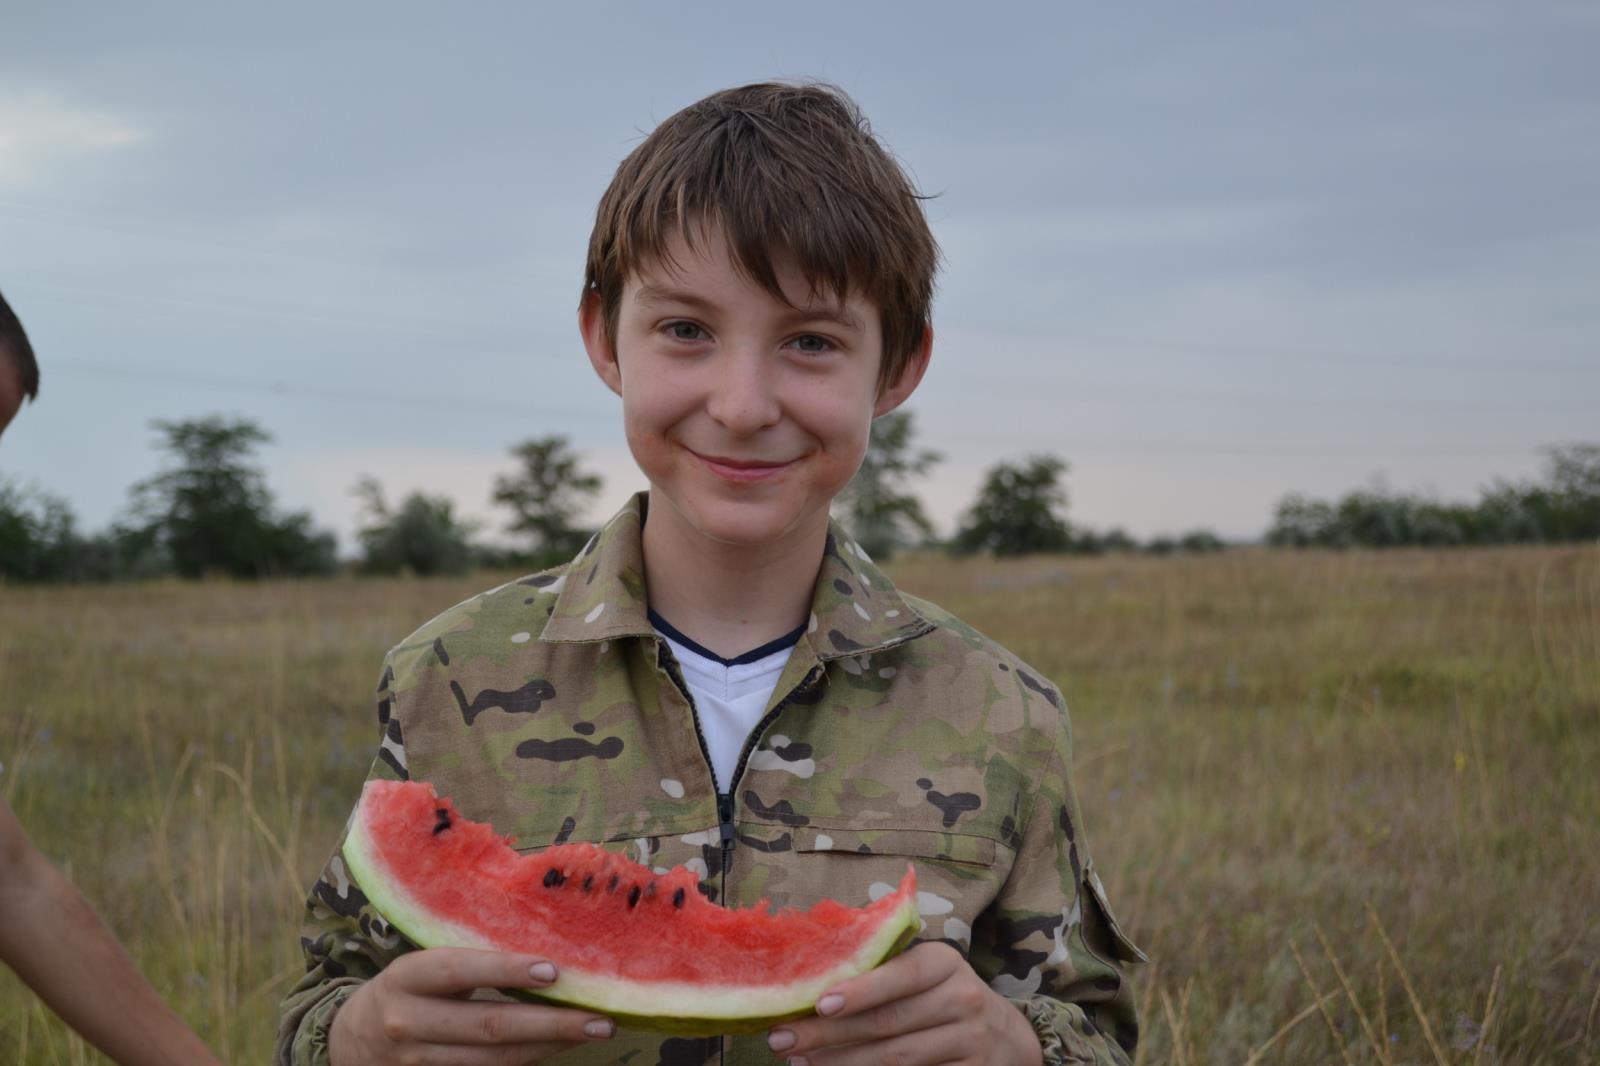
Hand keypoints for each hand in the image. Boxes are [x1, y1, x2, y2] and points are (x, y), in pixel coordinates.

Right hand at [330, 947, 616, 1064]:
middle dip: (551, 1024)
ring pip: (494, 1060)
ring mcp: (418, 1062)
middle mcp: (408, 1023)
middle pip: (488, 1027)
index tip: (554, 970)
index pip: (460, 971)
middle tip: (600, 1019)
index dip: (506, 971)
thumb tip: (546, 951)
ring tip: (592, 1031)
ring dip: (548, 1047)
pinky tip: (557, 1048)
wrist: (350, 1040)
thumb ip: (470, 960)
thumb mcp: (423, 966)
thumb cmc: (407, 989)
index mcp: (407, 977)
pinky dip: (526, 1061)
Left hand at [764, 942, 1042, 1064]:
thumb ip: (883, 968)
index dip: (860, 991)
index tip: (819, 1003)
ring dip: (842, 1063)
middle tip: (783, 1039)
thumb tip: (812, 973)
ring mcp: (969, 1041)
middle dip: (830, 1033)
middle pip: (888, 1022)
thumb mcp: (927, 971)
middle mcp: (962, 999)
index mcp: (945, 962)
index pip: (900, 975)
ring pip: (896, 1058)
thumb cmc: (943, 995)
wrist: (1006, 1038)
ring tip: (801, 1062)